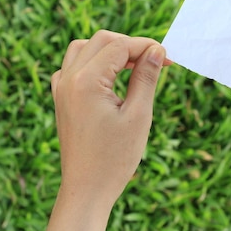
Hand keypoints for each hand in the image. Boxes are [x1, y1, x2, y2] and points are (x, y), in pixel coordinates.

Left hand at [38, 30, 167, 230]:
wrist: (87, 189)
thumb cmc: (115, 157)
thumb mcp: (138, 114)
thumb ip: (146, 77)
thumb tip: (157, 50)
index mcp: (86, 81)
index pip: (120, 47)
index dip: (147, 47)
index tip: (168, 58)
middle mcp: (68, 79)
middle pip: (101, 40)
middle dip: (131, 45)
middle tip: (156, 61)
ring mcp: (61, 89)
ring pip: (84, 48)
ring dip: (111, 50)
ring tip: (135, 65)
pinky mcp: (61, 99)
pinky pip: (73, 66)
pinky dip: (93, 62)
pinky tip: (110, 77)